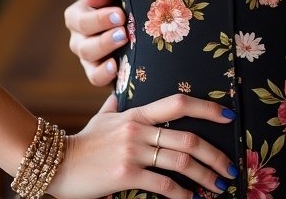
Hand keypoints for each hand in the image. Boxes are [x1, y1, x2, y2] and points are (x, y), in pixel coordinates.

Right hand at [50, 93, 237, 198]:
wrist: (54, 162)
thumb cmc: (82, 142)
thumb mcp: (102, 118)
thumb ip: (114, 107)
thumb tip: (117, 96)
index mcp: (138, 112)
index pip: (179, 102)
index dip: (207, 108)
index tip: (228, 116)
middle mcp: (139, 128)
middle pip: (188, 136)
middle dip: (214, 153)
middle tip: (231, 166)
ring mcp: (133, 151)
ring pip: (180, 161)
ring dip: (204, 175)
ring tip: (218, 185)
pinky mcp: (126, 175)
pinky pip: (162, 184)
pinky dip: (181, 193)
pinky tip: (192, 198)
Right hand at [64, 0, 124, 86]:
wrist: (140, 7)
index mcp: (77, 16)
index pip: (80, 21)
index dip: (99, 20)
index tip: (119, 15)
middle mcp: (79, 39)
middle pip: (84, 47)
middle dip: (104, 41)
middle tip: (124, 33)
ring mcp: (90, 59)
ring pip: (90, 65)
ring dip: (107, 59)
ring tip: (124, 48)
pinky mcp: (102, 71)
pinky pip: (98, 80)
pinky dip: (105, 77)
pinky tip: (118, 70)